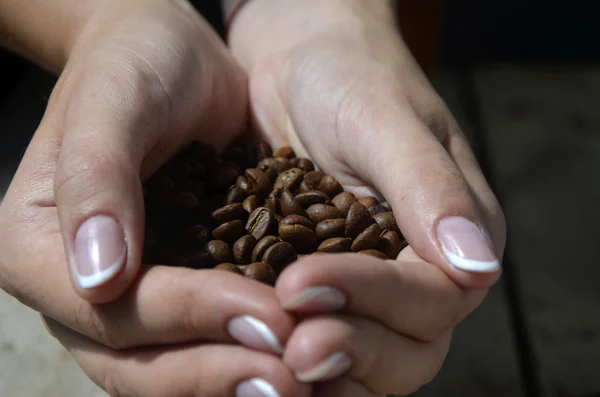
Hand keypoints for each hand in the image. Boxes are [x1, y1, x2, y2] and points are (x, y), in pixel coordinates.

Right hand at [0, 1, 310, 394]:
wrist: (171, 61)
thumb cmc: (136, 63)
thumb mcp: (115, 100)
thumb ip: (97, 177)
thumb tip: (98, 276)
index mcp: (37, 248)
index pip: (113, 310)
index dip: (192, 318)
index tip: (271, 319)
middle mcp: (76, 289)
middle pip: (138, 362)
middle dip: (219, 371)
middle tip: (297, 377)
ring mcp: (127, 300)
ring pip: (173, 368)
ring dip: (238, 379)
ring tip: (308, 381)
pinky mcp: (175, 293)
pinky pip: (207, 342)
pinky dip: (249, 357)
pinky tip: (303, 360)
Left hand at [228, 1, 505, 393]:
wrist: (300, 64)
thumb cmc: (349, 75)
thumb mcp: (386, 120)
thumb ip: (431, 188)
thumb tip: (477, 264)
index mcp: (454, 235)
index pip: (434, 298)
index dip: (374, 302)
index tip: (300, 287)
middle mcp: (420, 272)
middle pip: (409, 349)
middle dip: (352, 351)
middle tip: (291, 346)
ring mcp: (371, 288)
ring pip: (369, 361)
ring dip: (326, 369)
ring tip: (272, 356)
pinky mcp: (325, 290)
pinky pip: (321, 338)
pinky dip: (291, 355)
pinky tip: (257, 351)